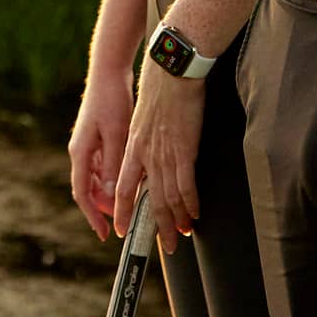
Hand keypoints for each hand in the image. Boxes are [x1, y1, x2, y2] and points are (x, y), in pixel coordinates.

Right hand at [67, 64, 133, 240]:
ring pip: (97, 179)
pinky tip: (129, 180)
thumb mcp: (116, 134)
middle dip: (104, 207)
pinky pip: (102, 166)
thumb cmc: (112, 99)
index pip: (83, 194)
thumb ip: (113, 164)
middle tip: (124, 219)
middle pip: (89, 190)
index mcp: (80, 152)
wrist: (109, 70)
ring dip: (110, 193)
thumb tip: (113, 195)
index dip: (93, 216)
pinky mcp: (97, 137)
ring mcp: (88, 144)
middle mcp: (80, 151)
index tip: (105, 233)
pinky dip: (113, 177)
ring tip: (129, 203)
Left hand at [111, 58, 206, 255]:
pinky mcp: (184, 150)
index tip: (122, 230)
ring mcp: (164, 154)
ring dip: (176, 220)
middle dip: (157, 227)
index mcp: (133, 147)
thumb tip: (149, 152)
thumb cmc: (160, 86)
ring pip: (168, 198)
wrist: (171, 70)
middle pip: (149, 201)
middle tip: (164, 245)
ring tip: (182, 235)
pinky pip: (186, 186)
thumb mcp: (142, 116)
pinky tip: (194, 214)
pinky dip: (190, 203)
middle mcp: (145, 155)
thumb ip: (144, 138)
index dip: (122, 212)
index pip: (123, 189)